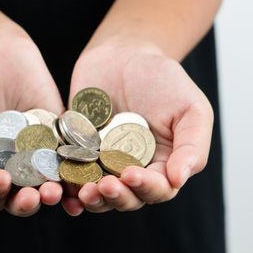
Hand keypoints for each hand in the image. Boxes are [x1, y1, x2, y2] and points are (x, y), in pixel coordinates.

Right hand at [0, 31, 64, 215]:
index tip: (0, 179)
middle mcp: (11, 171)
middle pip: (21, 199)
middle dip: (27, 202)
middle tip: (34, 196)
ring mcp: (37, 156)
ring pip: (47, 185)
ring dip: (52, 194)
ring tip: (54, 191)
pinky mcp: (61, 139)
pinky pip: (71, 160)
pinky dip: (77, 174)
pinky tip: (82, 181)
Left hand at [63, 45, 213, 214]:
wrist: (123, 54)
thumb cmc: (163, 79)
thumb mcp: (191, 108)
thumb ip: (192, 146)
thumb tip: (178, 180)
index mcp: (163, 165)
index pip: (158, 189)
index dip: (146, 187)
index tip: (131, 174)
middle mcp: (132, 170)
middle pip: (127, 198)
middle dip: (116, 197)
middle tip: (104, 186)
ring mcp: (103, 164)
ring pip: (98, 194)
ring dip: (92, 199)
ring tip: (83, 191)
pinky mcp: (77, 154)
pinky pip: (71, 176)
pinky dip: (66, 187)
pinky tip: (61, 190)